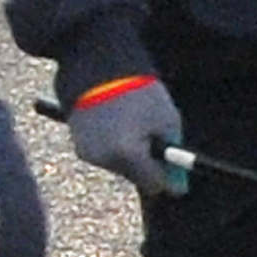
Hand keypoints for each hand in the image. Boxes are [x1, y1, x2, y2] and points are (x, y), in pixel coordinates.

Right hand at [69, 76, 187, 197]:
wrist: (100, 70)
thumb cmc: (140, 93)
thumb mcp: (168, 122)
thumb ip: (173, 157)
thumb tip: (178, 187)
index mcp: (129, 154)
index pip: (154, 184)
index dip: (169, 180)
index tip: (178, 173)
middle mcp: (106, 160)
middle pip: (136, 177)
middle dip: (148, 165)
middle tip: (155, 140)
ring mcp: (89, 154)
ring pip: (119, 168)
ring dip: (130, 156)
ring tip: (134, 126)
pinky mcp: (79, 147)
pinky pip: (104, 157)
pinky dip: (113, 149)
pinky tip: (117, 127)